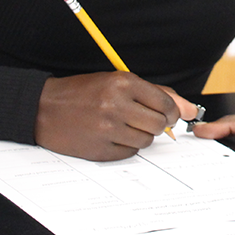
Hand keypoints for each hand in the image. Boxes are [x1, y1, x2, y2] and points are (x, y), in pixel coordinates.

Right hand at [34, 72, 197, 160]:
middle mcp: (116, 104)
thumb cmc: (83, 92)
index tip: (167, 113)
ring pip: (146, 140)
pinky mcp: (100, 149)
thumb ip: (155, 92)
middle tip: (145, 119)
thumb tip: (189, 109)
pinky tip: (111, 135)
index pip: (165, 103)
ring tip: (123, 124)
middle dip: (158, 124)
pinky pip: (129, 152)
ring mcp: (107, 129)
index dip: (171, 111)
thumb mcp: (117, 81)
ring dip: (140, 134)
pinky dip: (125, 146)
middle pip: (159, 124)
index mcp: (123, 82)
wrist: (45, 108)